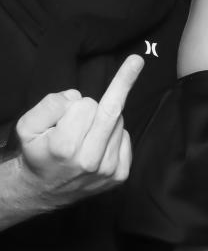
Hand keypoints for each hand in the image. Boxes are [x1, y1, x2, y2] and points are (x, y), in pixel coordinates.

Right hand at [15, 55, 143, 206]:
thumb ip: (50, 104)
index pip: (87, 105)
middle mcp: (90, 160)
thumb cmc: (37, 152)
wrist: (43, 190)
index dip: (75, 104)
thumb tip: (78, 98)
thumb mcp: (27, 125)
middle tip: (137, 60)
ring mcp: (107, 170)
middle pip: (111, 110)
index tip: (69, 109)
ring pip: (119, 122)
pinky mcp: (120, 175)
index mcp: (65, 147)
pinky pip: (125, 137)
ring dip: (105, 121)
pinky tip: (99, 145)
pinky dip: (115, 135)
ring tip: (85, 136)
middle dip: (121, 85)